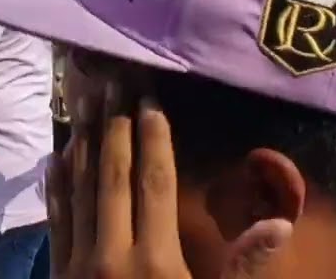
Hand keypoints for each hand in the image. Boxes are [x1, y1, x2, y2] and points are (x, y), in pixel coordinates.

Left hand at [48, 85, 290, 278]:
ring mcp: (78, 266)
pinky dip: (58, 184)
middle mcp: (110, 256)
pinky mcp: (58, 278)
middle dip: (114, 124)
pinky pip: (56, 220)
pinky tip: (59, 156)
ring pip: (78, 189)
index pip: (152, 182)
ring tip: (85, 99)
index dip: (152, 137)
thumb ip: (243, 270)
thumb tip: (279, 224)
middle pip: (111, 175)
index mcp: (155, 263)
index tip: (151, 98)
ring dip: (82, 141)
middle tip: (114, 77)